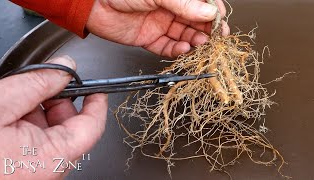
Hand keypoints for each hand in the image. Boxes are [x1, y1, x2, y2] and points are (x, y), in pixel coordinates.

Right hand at [0, 56, 107, 178]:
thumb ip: (35, 84)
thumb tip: (64, 68)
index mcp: (50, 159)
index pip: (92, 127)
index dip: (96, 103)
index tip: (95, 87)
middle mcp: (47, 171)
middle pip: (71, 128)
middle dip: (60, 102)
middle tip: (44, 85)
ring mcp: (35, 173)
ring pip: (52, 135)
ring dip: (40, 112)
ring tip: (15, 103)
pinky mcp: (23, 172)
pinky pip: (36, 144)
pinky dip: (28, 125)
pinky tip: (9, 117)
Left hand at [86, 0, 228, 56]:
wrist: (94, 4)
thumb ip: (184, 4)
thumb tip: (209, 12)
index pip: (201, 3)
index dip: (212, 12)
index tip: (220, 21)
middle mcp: (169, 8)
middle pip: (195, 21)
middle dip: (206, 31)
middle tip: (214, 39)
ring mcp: (160, 24)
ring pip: (183, 35)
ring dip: (193, 41)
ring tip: (199, 45)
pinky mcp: (149, 38)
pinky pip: (167, 47)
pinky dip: (176, 50)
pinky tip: (183, 49)